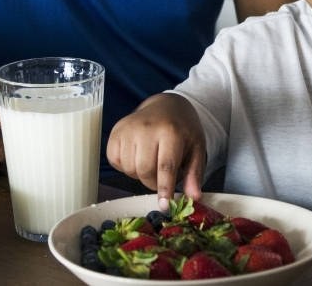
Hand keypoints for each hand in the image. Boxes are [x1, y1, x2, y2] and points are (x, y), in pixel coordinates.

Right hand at [106, 94, 206, 209]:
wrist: (165, 105)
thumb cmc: (182, 129)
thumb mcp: (196, 148)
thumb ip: (194, 174)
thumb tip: (193, 198)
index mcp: (170, 131)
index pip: (165, 166)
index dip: (164, 188)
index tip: (164, 205)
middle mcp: (147, 128)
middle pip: (144, 171)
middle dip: (153, 182)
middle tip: (162, 177)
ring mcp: (128, 129)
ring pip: (129, 168)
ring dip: (139, 174)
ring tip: (150, 161)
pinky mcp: (115, 132)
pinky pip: (115, 161)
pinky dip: (125, 165)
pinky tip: (137, 155)